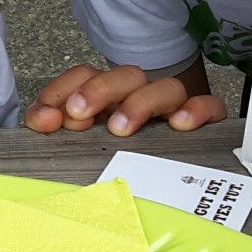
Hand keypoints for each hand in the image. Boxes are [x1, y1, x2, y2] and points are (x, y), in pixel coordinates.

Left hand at [23, 62, 226, 135]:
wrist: (169, 176)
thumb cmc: (118, 153)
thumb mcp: (78, 139)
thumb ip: (52, 124)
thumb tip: (42, 120)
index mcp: (108, 96)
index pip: (84, 76)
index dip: (63, 91)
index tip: (48, 118)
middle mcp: (140, 95)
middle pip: (125, 75)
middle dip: (99, 91)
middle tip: (79, 115)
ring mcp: (172, 107)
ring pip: (165, 87)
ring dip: (140, 103)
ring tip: (121, 128)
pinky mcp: (203, 121)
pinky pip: (208, 106)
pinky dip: (196, 110)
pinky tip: (179, 125)